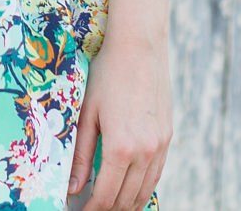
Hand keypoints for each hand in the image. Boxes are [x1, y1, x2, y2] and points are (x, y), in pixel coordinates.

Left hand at [71, 31, 170, 209]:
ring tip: (109, 206)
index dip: (92, 210)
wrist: (139, 47)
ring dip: (128, 204)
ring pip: (145, 191)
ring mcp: (160, 146)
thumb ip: (79, 155)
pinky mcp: (168, 137)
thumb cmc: (107, 75)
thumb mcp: (86, 114)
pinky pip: (157, 174)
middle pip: (127, 199)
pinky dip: (143, 188)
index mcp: (120, 147)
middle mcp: (145, 152)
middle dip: (108, 210)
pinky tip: (131, 190)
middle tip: (92, 209)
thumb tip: (72, 189)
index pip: (106, 196)